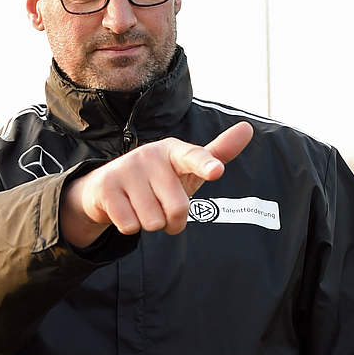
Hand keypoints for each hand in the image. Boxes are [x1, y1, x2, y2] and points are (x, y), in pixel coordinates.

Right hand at [61, 122, 253, 247]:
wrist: (106, 187)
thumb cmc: (156, 179)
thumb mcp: (186, 168)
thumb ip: (217, 153)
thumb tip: (248, 128)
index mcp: (173, 150)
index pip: (193, 157)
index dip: (206, 165)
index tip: (216, 171)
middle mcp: (149, 154)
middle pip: (177, 208)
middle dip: (172, 220)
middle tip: (161, 208)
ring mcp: (125, 169)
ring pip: (153, 221)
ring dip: (150, 223)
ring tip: (141, 208)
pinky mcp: (106, 187)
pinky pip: (130, 225)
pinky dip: (130, 226)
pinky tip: (125, 211)